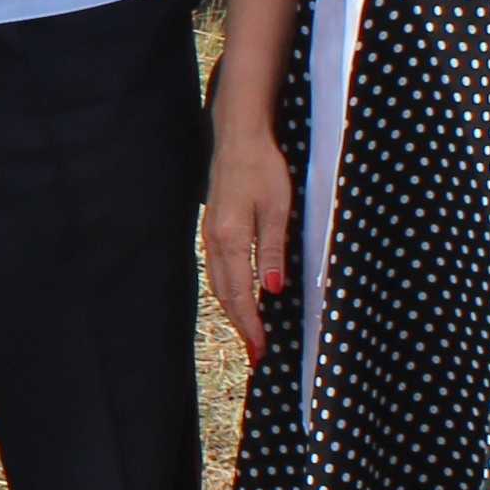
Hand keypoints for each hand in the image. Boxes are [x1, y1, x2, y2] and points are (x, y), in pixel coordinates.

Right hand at [202, 127, 293, 360]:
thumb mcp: (278, 208)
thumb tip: (272, 289)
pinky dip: (228, 290)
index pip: (240, 294)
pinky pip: (218, 269)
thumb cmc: (262, 168)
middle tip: (258, 352)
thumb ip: (272, 251)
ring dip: (233, 309)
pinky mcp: (213, 228)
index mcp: (231, 239)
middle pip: (225, 295)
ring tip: (250, 330)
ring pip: (219, 284)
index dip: (251, 324)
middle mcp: (214, 242)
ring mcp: (210, 235)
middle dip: (241, 325)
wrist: (238, 138)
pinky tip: (240, 296)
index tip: (262, 348)